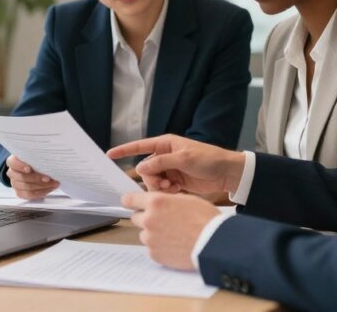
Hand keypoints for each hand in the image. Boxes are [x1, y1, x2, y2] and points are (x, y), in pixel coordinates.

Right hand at [5, 155, 58, 199]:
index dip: (20, 166)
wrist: (34, 168)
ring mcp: (15, 183)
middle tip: (49, 178)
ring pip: (27, 187)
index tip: (29, 169)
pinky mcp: (20, 192)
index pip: (13, 163)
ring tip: (53, 183)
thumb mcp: (36, 155)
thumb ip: (38, 156)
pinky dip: (41, 192)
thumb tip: (48, 156)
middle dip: (37, 178)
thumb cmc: (35, 160)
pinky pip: (29, 195)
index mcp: (13, 161)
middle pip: (22, 177)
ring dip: (42, 186)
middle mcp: (12, 173)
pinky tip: (49, 188)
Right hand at [106, 134, 244, 194]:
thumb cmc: (208, 159)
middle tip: (164, 184)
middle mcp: (165, 156)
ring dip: (159, 187)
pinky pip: (162, 188)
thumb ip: (161, 162)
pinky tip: (177, 190)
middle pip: (145, 169)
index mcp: (166, 144)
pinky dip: (167, 191)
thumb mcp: (184, 158)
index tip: (110, 155)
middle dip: (151, 179)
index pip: (140, 146)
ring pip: (152, 181)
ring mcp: (170, 169)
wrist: (226, 173)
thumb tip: (142, 167)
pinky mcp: (175, 182)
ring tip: (173, 187)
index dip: (124, 150)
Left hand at [122, 191, 218, 270]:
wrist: (213, 243)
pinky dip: (160, 247)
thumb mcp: (186, 199)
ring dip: (153, 234)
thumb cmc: (204, 219)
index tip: (130, 203)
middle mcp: (149, 219)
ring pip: (144, 234)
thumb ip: (167, 199)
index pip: (129, 199)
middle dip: (146, 218)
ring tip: (173, 235)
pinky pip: (152, 248)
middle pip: (136, 218)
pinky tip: (174, 245)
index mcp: (156, 202)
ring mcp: (150, 238)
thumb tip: (158, 201)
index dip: (130, 201)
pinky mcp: (154, 254)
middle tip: (162, 221)